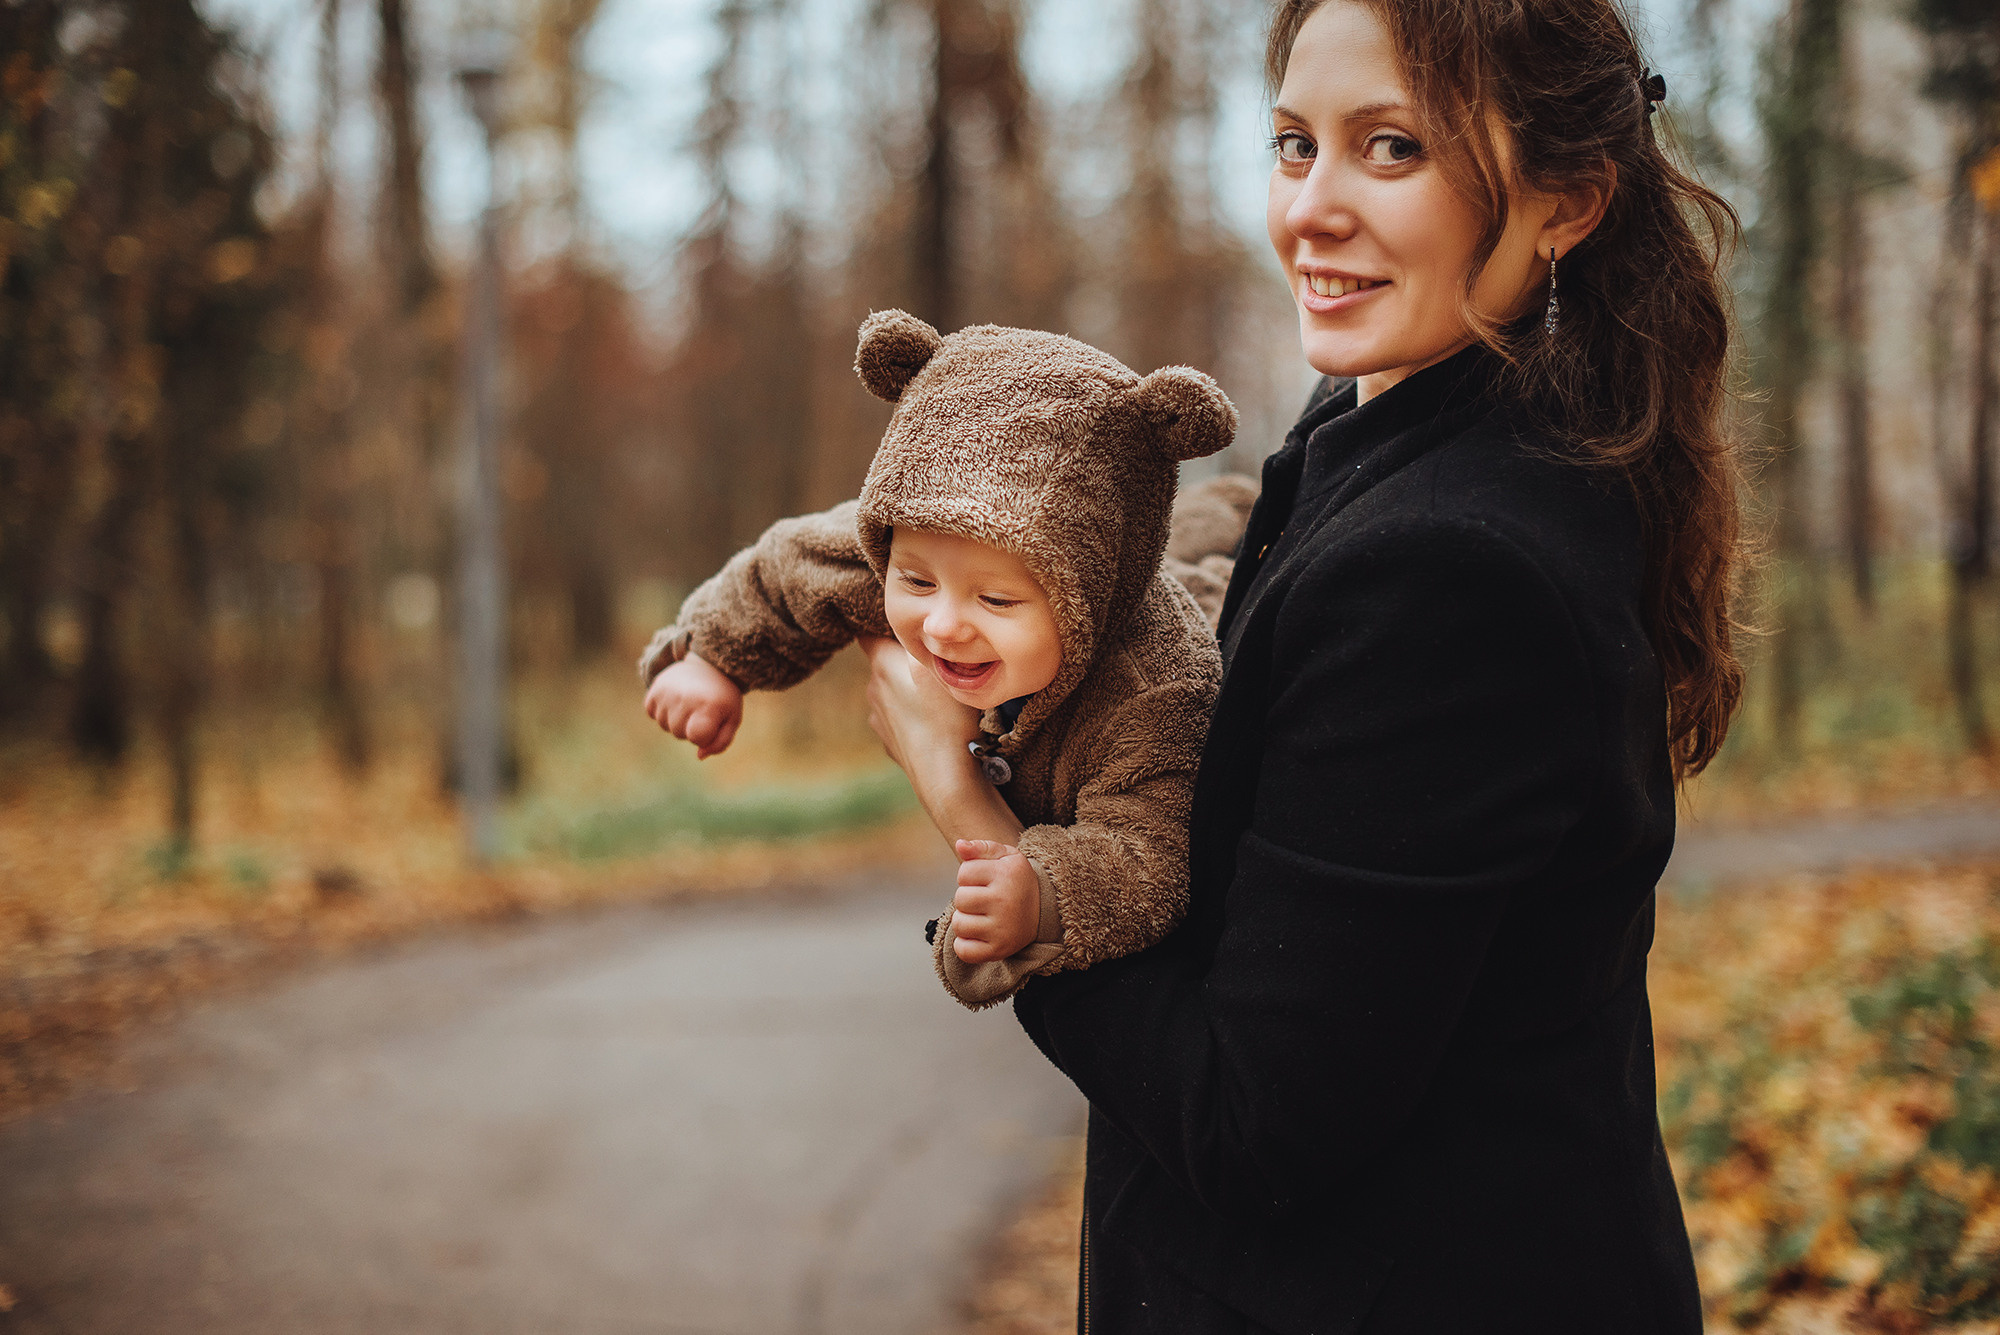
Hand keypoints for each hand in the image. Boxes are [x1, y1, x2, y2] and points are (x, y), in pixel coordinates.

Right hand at [643, 653, 743, 758]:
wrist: (708, 665)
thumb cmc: (722, 697)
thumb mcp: (732, 719)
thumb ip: (720, 742)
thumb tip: (700, 756)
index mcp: (708, 706)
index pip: (697, 738)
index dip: (705, 735)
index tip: (712, 720)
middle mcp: (684, 699)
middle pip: (679, 734)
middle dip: (690, 728)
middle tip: (700, 708)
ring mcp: (666, 693)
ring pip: (665, 726)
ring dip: (676, 720)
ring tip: (689, 702)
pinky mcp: (653, 690)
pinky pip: (652, 714)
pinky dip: (663, 711)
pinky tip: (676, 699)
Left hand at [858, 634, 979, 774]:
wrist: (946, 778)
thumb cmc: (948, 718)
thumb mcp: (942, 665)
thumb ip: (924, 637)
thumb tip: (917, 617)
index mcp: (881, 665)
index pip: (867, 632)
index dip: (879, 623)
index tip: (901, 620)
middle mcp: (873, 689)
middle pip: (885, 661)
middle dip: (904, 658)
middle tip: (935, 658)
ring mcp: (879, 719)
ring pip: (894, 692)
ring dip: (909, 689)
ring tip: (940, 695)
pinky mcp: (890, 743)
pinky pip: (902, 719)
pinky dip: (914, 717)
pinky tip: (937, 723)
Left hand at [950, 839, 1039, 962]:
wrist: (1045, 911)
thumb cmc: (1017, 882)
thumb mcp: (1006, 857)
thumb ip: (981, 847)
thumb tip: (959, 845)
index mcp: (1007, 874)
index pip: (963, 873)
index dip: (970, 876)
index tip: (986, 880)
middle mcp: (1005, 901)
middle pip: (959, 899)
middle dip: (967, 898)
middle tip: (985, 900)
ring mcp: (1002, 928)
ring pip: (959, 924)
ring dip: (966, 920)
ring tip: (984, 916)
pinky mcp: (998, 950)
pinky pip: (963, 951)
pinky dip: (965, 945)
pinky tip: (979, 935)